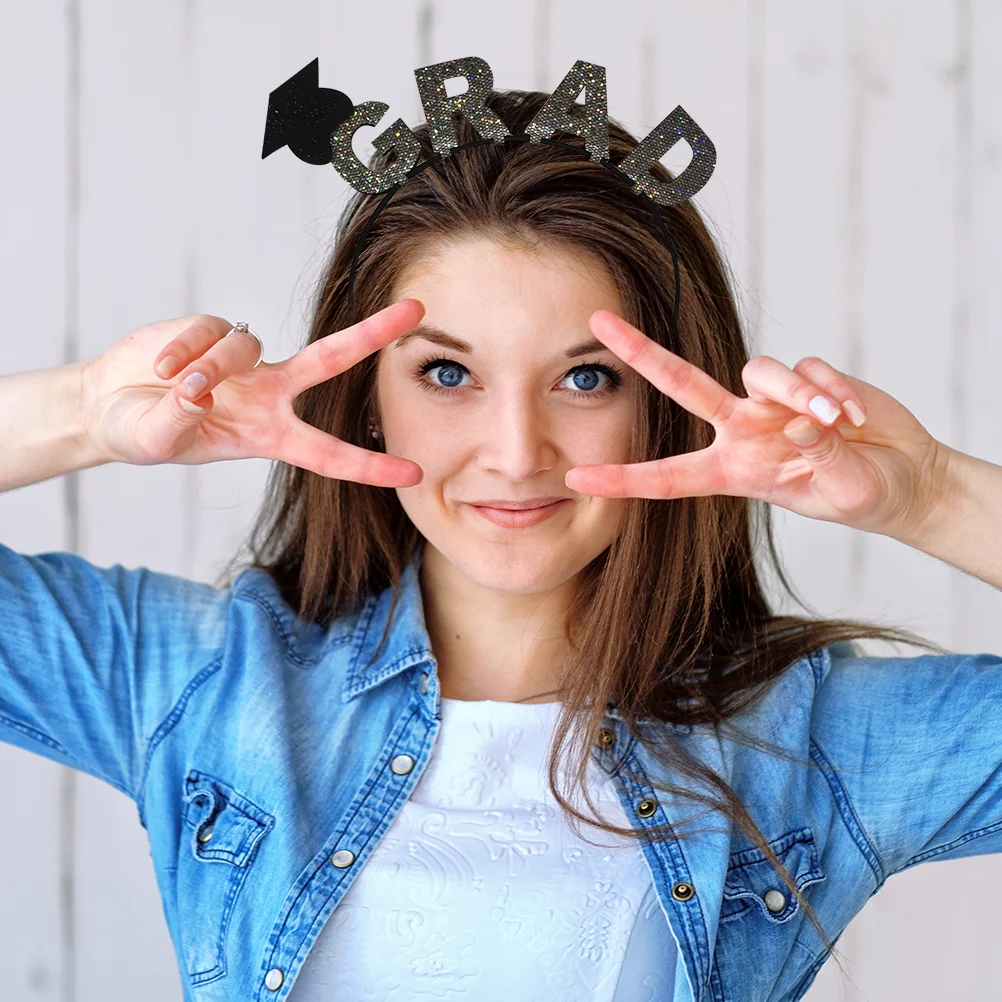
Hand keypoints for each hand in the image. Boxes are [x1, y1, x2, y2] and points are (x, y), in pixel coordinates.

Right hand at [80, 300, 425, 487]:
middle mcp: (269, 393)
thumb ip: (177, 422)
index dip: (369, 465)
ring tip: (171, 383)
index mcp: (270, 434)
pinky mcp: (212, 329)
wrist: (108, 404)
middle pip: (331, 359)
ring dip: (206, 366)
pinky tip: (158, 366)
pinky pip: (208, 332)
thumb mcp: (159, 441)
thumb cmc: (145, 432)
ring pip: (244, 349)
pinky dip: (181, 349)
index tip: (415, 473)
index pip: (328, 453)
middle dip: (372, 334)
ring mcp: (244, 360)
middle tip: (416, 310)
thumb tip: (197, 391)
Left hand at [565, 310, 946, 538]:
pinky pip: (807, 370)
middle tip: (597, 321)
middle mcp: (742, 430)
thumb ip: (818, 459)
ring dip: (801, 393)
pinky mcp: (807, 378)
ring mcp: (771, 401)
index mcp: (733, 471)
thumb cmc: (863, 496)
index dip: (622, 479)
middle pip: (681, 384)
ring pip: (761, 371)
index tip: (575, 478)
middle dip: (641, 352)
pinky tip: (858, 417)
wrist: (905, 477)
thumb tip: (798, 422)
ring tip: (840, 423)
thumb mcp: (841, 491)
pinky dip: (834, 390)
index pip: (667, 477)